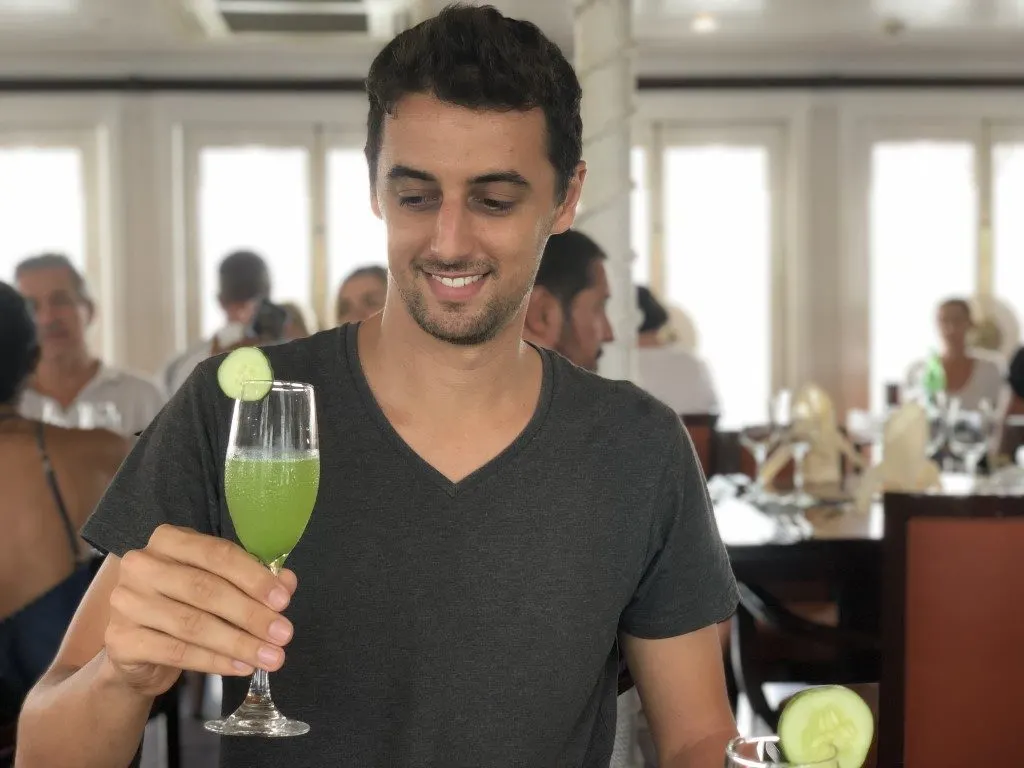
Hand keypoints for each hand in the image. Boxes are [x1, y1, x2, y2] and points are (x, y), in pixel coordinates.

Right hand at [103, 525, 297, 696]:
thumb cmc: (184, 604)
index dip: (254, 578)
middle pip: (206, 590)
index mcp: (169, 540)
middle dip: (251, 615)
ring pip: (193, 624)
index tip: (283, 601)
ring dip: (239, 643)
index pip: (218, 554)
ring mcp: (126, 602)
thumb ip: (253, 580)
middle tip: (284, 635)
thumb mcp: (219, 584)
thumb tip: (287, 583)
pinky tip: (241, 667)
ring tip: (271, 657)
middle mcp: (142, 564)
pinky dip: (215, 661)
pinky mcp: (120, 639)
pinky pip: (176, 651)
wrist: (138, 647)